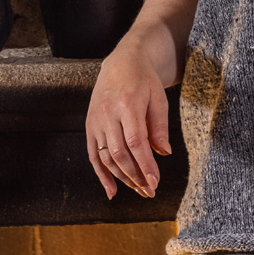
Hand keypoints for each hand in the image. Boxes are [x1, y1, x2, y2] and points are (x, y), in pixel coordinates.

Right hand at [85, 44, 170, 199]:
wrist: (120, 63)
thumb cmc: (144, 81)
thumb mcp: (158, 98)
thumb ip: (159, 126)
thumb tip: (164, 153)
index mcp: (127, 104)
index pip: (135, 142)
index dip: (145, 164)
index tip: (155, 182)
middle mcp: (107, 114)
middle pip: (119, 153)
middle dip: (135, 176)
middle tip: (150, 191)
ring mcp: (96, 121)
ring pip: (106, 157)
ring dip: (122, 178)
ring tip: (139, 190)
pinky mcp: (90, 126)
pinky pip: (92, 155)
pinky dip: (101, 175)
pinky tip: (112, 191)